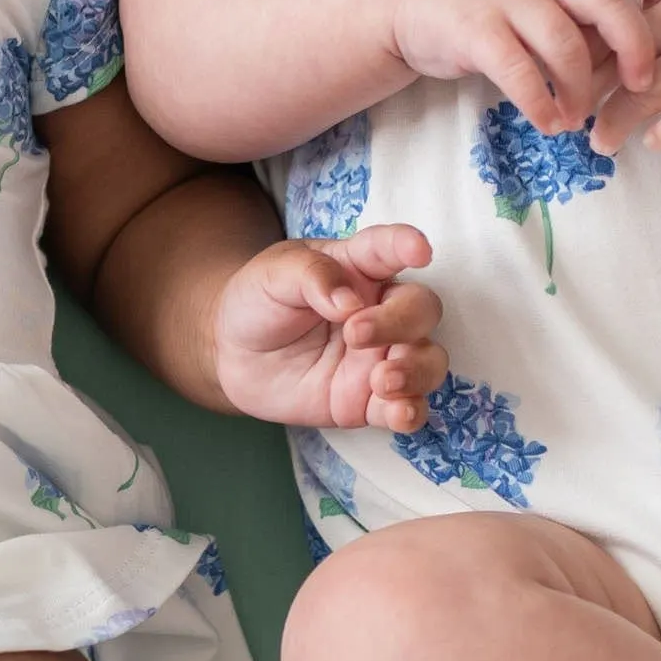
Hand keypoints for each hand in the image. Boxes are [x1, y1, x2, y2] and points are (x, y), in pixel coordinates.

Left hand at [213, 224, 445, 436]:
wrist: (232, 357)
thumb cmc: (259, 302)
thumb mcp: (271, 275)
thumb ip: (312, 276)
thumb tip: (349, 302)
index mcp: (357, 268)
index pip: (388, 250)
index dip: (407, 246)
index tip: (419, 251)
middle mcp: (379, 310)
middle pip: (421, 309)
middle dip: (400, 322)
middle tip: (355, 334)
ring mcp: (379, 356)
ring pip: (428, 360)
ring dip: (417, 370)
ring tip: (383, 380)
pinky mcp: (369, 399)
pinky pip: (407, 408)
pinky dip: (411, 412)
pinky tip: (399, 414)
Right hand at [383, 0, 654, 136]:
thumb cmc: (473, 0)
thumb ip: (567, 9)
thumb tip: (618, 48)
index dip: (638, 30)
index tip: (646, 70)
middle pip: (604, 5)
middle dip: (631, 49)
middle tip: (637, 90)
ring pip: (565, 44)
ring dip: (580, 90)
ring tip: (577, 118)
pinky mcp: (473, 29)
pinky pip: (519, 71)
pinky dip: (540, 102)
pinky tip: (546, 122)